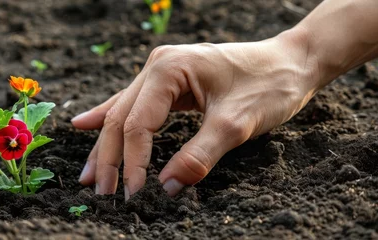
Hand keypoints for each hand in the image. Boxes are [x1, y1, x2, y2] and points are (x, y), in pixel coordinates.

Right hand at [72, 29, 319, 198]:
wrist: (293, 62)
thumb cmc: (270, 85)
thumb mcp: (237, 124)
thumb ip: (199, 156)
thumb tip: (167, 188)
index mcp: (170, 69)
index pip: (138, 123)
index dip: (133, 162)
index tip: (133, 194)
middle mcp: (159, 66)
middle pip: (122, 117)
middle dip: (110, 157)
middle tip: (101, 193)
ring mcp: (162, 71)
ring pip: (124, 113)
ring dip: (107, 145)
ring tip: (89, 175)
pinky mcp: (170, 82)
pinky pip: (135, 105)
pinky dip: (111, 119)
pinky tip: (84, 124)